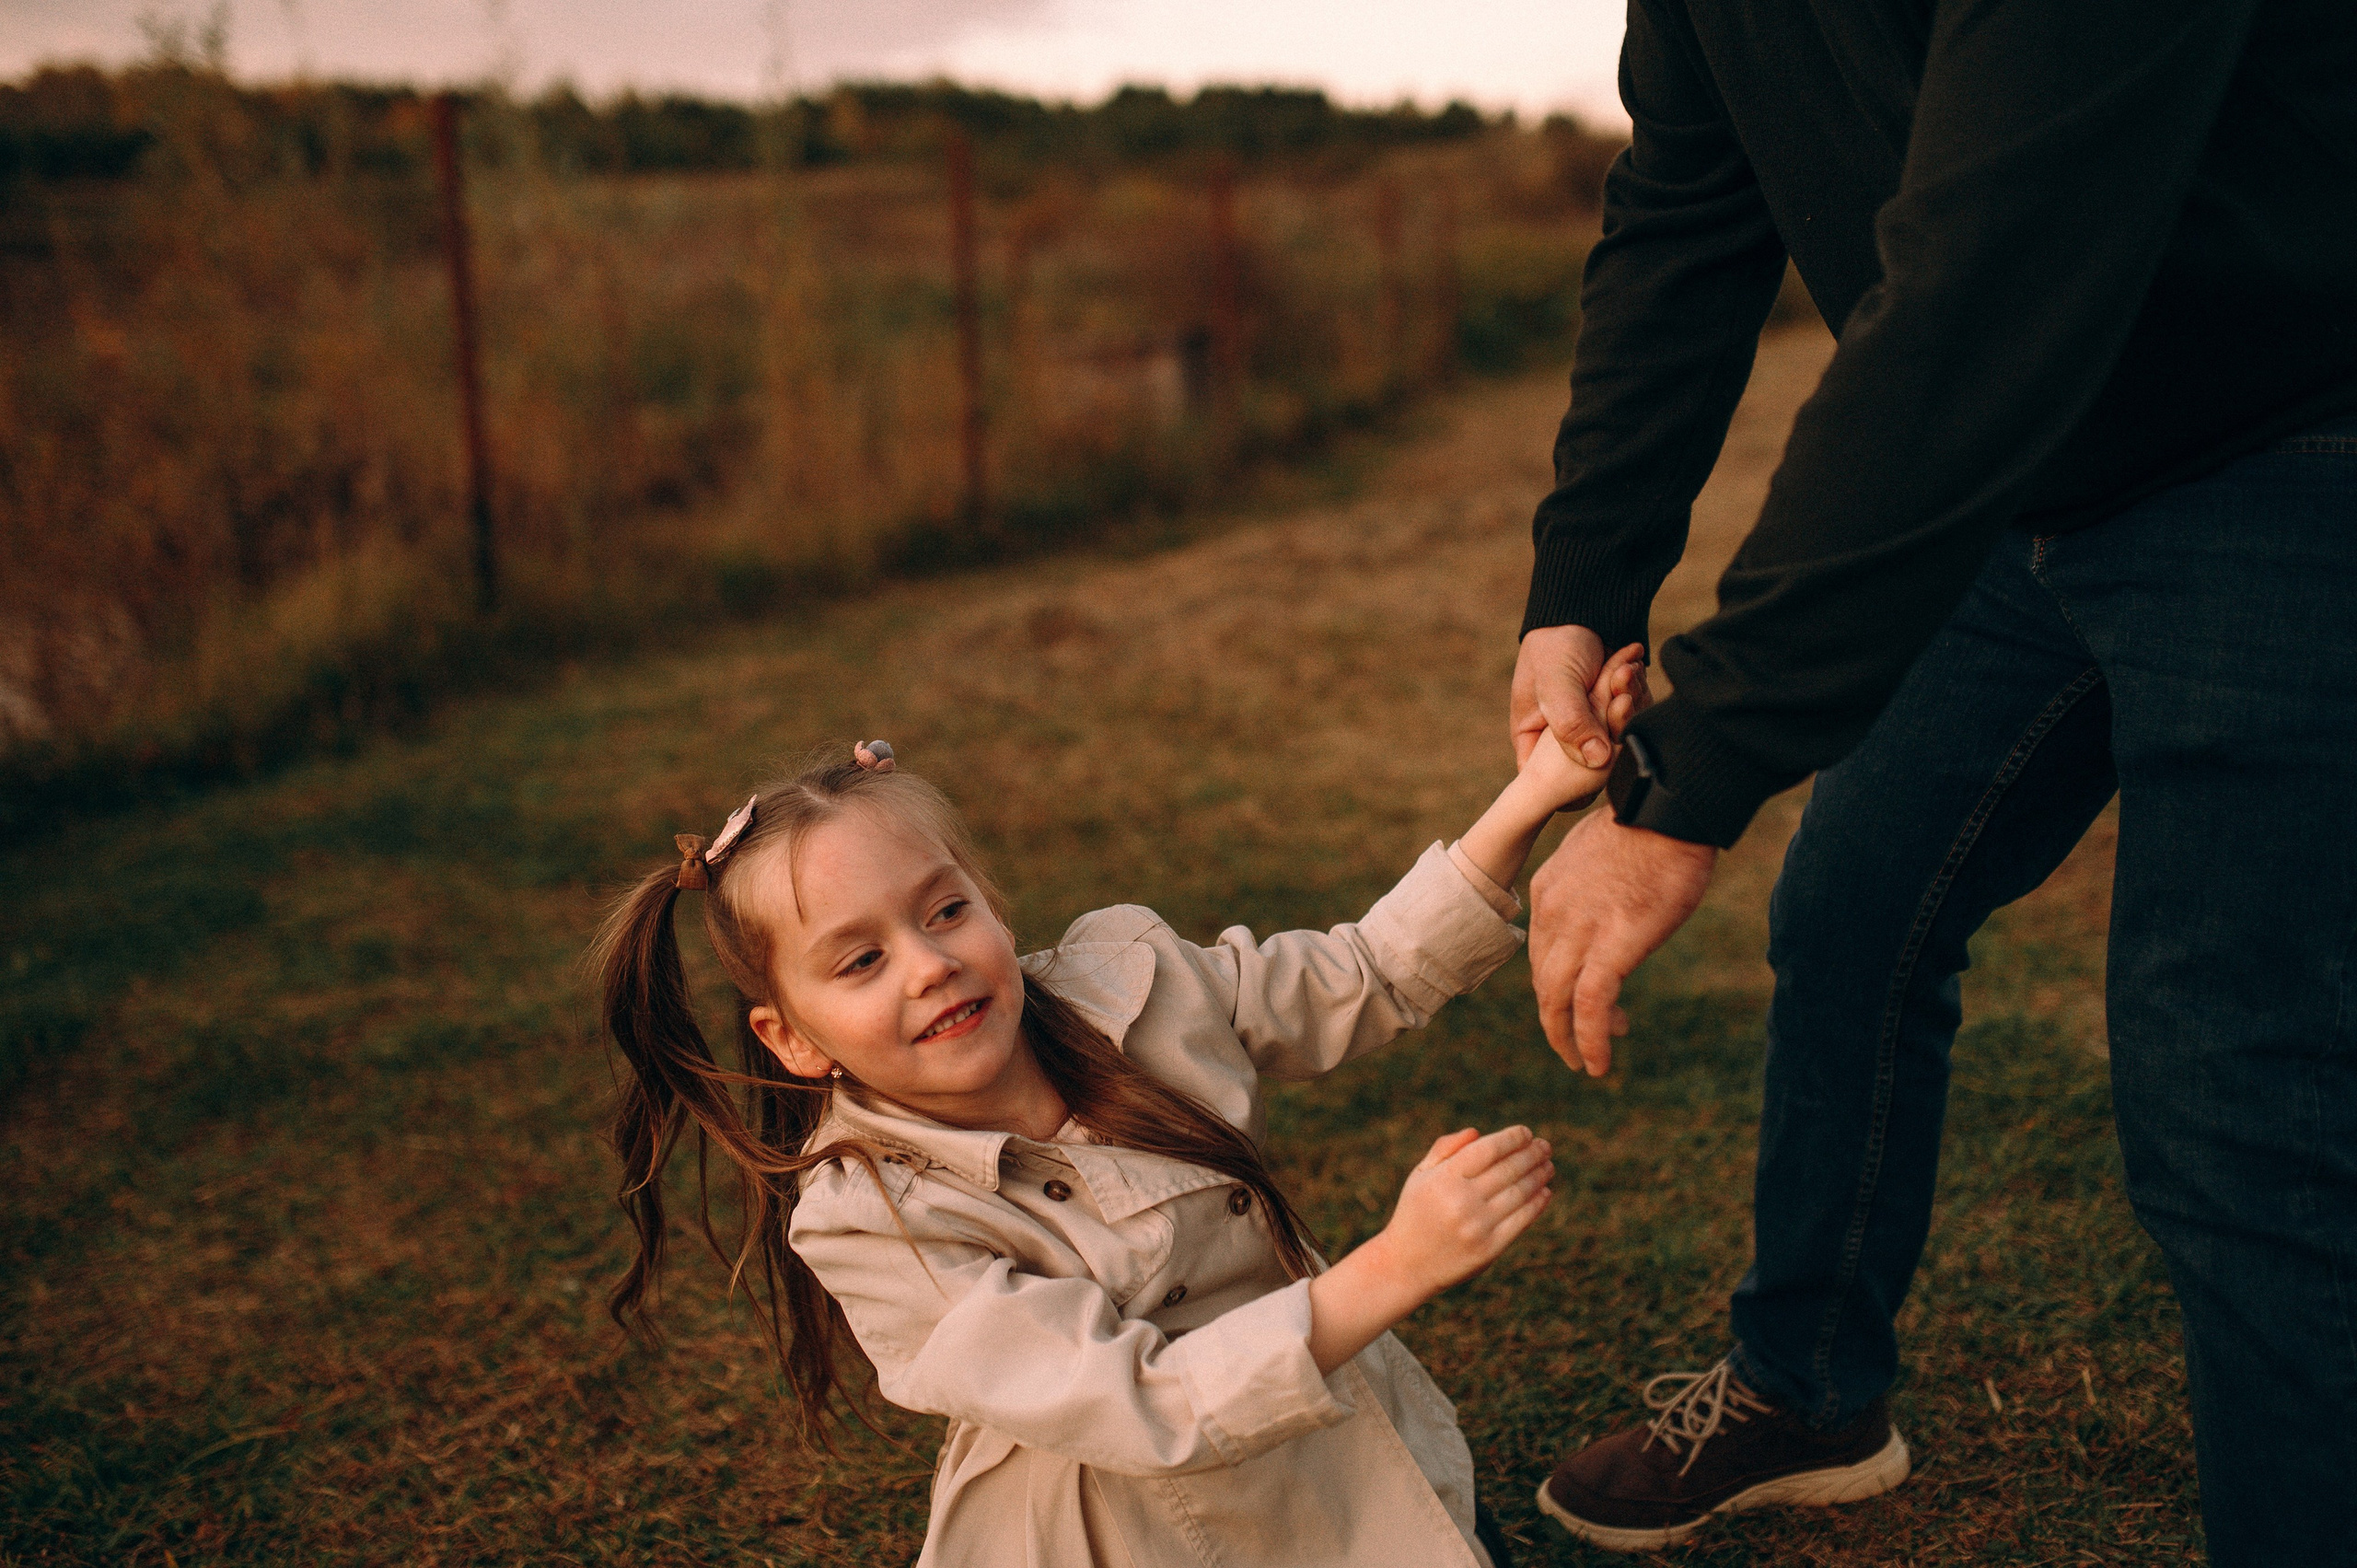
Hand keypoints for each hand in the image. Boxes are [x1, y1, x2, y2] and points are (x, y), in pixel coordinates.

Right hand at [1377, 1125, 1554, 1294]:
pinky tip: (1544, 1191)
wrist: (1406, 1265)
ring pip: (1519, 1193)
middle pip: (1508, 1169)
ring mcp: (1477, 1227)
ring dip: (1538, 1176)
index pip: (1487, 1150)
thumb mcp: (1420, 1175)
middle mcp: (1461, 1202)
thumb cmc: (1415, 1212)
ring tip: (1547, 1166)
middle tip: (1545, 1146)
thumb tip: (1478, 1133)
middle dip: (1531, 1154)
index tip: (1526, 1132)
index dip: (1511, 1138)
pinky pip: (1521, 1220)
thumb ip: (1445, 1149)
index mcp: (1443, 1179)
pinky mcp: (1489, 1249)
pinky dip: (1537, 1203)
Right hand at [1512, 626, 1651, 771]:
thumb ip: (1572, 723)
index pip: (1549, 778)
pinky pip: (1634, 713)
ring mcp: (1592, 719)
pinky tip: (1631, 666)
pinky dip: (1637, 691)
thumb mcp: (1556, 684)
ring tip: (1624, 669)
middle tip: (1618, 695)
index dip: (1576, 776)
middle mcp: (1563, 732)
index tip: (1600, 755)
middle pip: (1594, 757)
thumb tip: (1598, 762)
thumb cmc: (1557, 644)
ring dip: (1628, 703)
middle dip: (1612, 725)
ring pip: (1618, 734)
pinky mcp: (1616, 703)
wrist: (1584, 605)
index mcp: (1533, 735)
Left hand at [1529, 809, 1717, 1075]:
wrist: (1669, 805)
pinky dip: (1590, 1040)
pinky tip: (1598, 1062)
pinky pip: (1590, 1006)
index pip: (1542, 953)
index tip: (1584, 1001)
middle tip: (1577, 1045)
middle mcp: (1552, 913)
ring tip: (1584, 1063)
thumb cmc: (1651, 823)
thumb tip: (1611, 902)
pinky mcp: (1612, 946)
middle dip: (1558, 1019)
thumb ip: (1594, 886)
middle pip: (1543, 981)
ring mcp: (1578, 930)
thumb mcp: (1604, 853)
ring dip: (1569, 1038)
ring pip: (1558, 1000)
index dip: (1558, 985)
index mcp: (1548, 891)